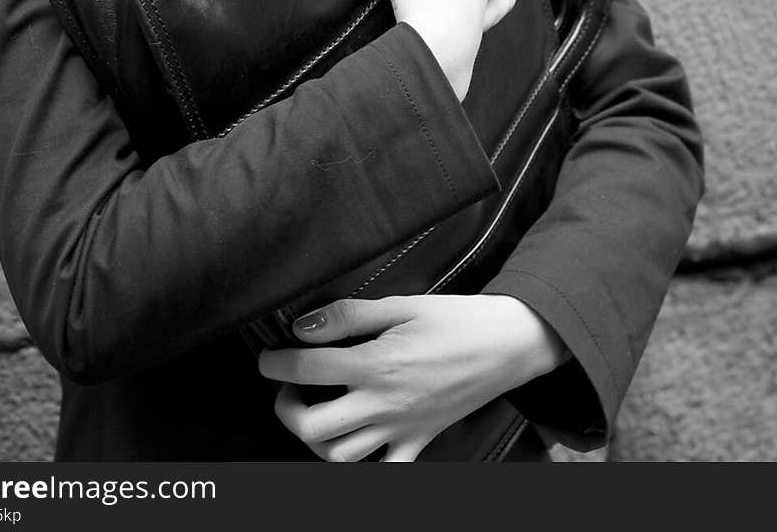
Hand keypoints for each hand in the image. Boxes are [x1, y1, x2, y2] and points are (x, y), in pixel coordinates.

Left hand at [258, 294, 568, 462]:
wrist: (507, 344)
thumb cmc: (456, 320)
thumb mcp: (401, 304)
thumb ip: (349, 316)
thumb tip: (304, 325)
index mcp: (377, 364)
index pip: (307, 369)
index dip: (276, 361)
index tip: (268, 355)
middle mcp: (384, 403)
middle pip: (313, 427)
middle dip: (285, 408)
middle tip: (287, 386)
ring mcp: (401, 429)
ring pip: (340, 457)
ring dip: (316, 438)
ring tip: (316, 409)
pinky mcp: (419, 442)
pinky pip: (384, 471)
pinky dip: (363, 463)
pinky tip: (355, 439)